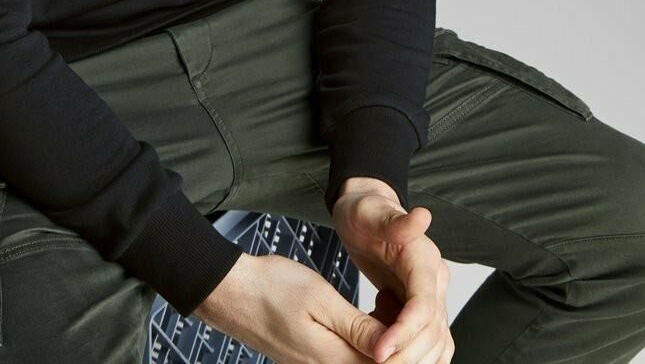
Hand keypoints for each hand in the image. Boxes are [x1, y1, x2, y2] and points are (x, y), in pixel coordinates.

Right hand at [196, 250, 392, 363]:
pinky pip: (349, 357)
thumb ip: (356, 326)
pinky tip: (369, 314)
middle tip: (399, 304)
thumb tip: (390, 345)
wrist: (232, 293)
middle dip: (397, 342)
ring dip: (382, 340)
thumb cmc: (272, 288)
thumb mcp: (320, 298)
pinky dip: (366, 339)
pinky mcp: (312, 359)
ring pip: (365, 362)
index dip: (406, 343)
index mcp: (332, 359)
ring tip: (387, 304)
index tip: (412, 310)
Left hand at [331, 178, 453, 363]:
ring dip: (413, 360)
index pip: (424, 306)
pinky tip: (391, 356)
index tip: (379, 353)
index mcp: (424, 259)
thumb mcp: (369, 212)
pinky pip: (430, 340)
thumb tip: (423, 217)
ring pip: (435, 341)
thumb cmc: (364, 212)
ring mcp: (430, 294)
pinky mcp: (421, 305)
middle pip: (433, 331)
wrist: (365, 212)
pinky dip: (418, 355)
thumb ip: (396, 222)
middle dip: (406, 355)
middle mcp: (434, 279)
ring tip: (379, 363)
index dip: (405, 333)